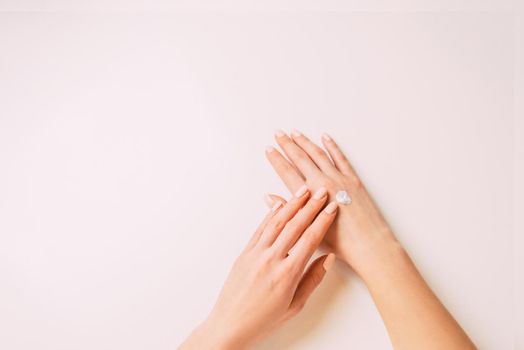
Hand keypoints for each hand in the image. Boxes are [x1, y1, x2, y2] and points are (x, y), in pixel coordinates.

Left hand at [179, 185, 337, 349]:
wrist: (230, 325)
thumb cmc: (263, 320)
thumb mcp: (295, 305)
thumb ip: (312, 279)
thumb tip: (328, 258)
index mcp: (287, 274)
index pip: (310, 239)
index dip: (322, 221)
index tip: (332, 208)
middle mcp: (271, 259)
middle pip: (295, 225)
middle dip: (310, 206)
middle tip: (322, 192)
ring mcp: (255, 254)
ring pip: (276, 222)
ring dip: (291, 204)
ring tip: (303, 191)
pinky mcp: (245, 253)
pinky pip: (260, 229)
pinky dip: (271, 214)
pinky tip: (280, 205)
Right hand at [265, 130, 401, 278]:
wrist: (369, 244)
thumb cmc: (340, 244)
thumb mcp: (308, 230)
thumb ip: (289, 211)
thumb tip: (270, 198)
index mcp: (310, 196)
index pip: (287, 172)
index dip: (276, 159)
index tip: (269, 149)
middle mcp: (323, 183)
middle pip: (301, 158)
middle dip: (288, 144)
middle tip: (278, 134)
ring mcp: (339, 179)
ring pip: (319, 155)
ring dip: (306, 142)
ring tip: (296, 132)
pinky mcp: (354, 180)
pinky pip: (341, 158)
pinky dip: (332, 146)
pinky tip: (325, 137)